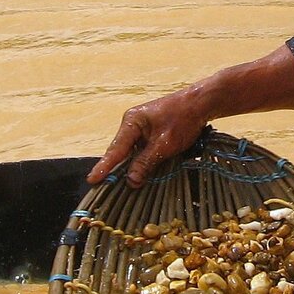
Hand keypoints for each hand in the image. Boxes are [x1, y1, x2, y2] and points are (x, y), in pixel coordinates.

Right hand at [88, 87, 211, 184]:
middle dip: (115, 170)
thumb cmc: (183, 119)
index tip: (92, 180)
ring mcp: (142, 129)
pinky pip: (141, 151)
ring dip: (130, 168)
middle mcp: (132, 124)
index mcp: (132, 122)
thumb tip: (130, 181)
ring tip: (118, 186)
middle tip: (103, 189)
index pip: (115, 149)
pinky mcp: (151, 133)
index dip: (104, 167)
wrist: (201, 104)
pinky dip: (141, 162)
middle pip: (121, 152)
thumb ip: (146, 162)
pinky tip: (140, 175)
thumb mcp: (164, 144)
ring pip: (132, 153)